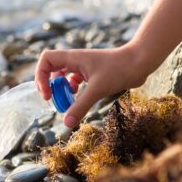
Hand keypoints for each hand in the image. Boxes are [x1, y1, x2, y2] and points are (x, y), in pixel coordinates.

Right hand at [34, 44, 153, 127]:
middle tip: (54, 99)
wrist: (140, 63)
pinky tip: (80, 99)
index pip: (46, 59)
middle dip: (50, 85)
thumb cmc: (119, 70)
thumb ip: (80, 106)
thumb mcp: (97, 90)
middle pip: (52, 69)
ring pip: (64, 76)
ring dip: (62, 89)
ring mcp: (84, 67)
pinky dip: (73, 91)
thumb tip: (66, 123)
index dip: (41, 76)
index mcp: (73, 58)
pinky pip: (75, 81)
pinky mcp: (93, 74)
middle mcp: (76, 61)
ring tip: (67, 101)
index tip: (48, 93)